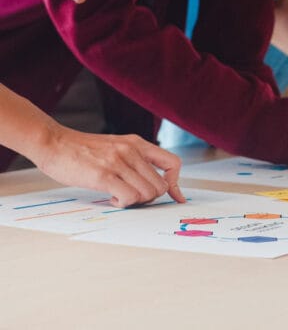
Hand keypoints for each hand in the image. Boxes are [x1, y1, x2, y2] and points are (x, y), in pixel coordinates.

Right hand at [32, 128, 184, 207]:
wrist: (53, 142)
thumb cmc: (81, 149)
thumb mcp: (116, 146)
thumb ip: (134, 159)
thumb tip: (151, 182)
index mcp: (137, 143)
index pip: (172, 163)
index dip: (175, 183)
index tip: (174, 197)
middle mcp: (132, 151)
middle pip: (160, 185)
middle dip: (150, 198)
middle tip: (132, 197)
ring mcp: (118, 162)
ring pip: (147, 193)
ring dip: (136, 201)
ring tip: (119, 196)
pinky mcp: (103, 175)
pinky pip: (129, 197)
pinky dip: (123, 203)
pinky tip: (112, 198)